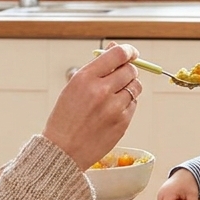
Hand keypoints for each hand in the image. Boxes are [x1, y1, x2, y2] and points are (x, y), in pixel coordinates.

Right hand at [43, 43, 140, 169]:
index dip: (128, 51)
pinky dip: (127, 104)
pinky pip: (133, 104)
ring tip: (114, 95)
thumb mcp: (73, 87)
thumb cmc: (65, 117)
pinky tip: (112, 110)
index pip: (118, 55)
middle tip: (120, 76)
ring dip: (129, 87)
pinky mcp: (122, 123)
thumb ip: (96, 68)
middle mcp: (101, 91)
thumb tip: (116, 49)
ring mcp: (114, 108)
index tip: (131, 53)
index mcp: (85, 78)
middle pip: (130, 70)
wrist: (63, 150)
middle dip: (128, 71)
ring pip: (136, 87)